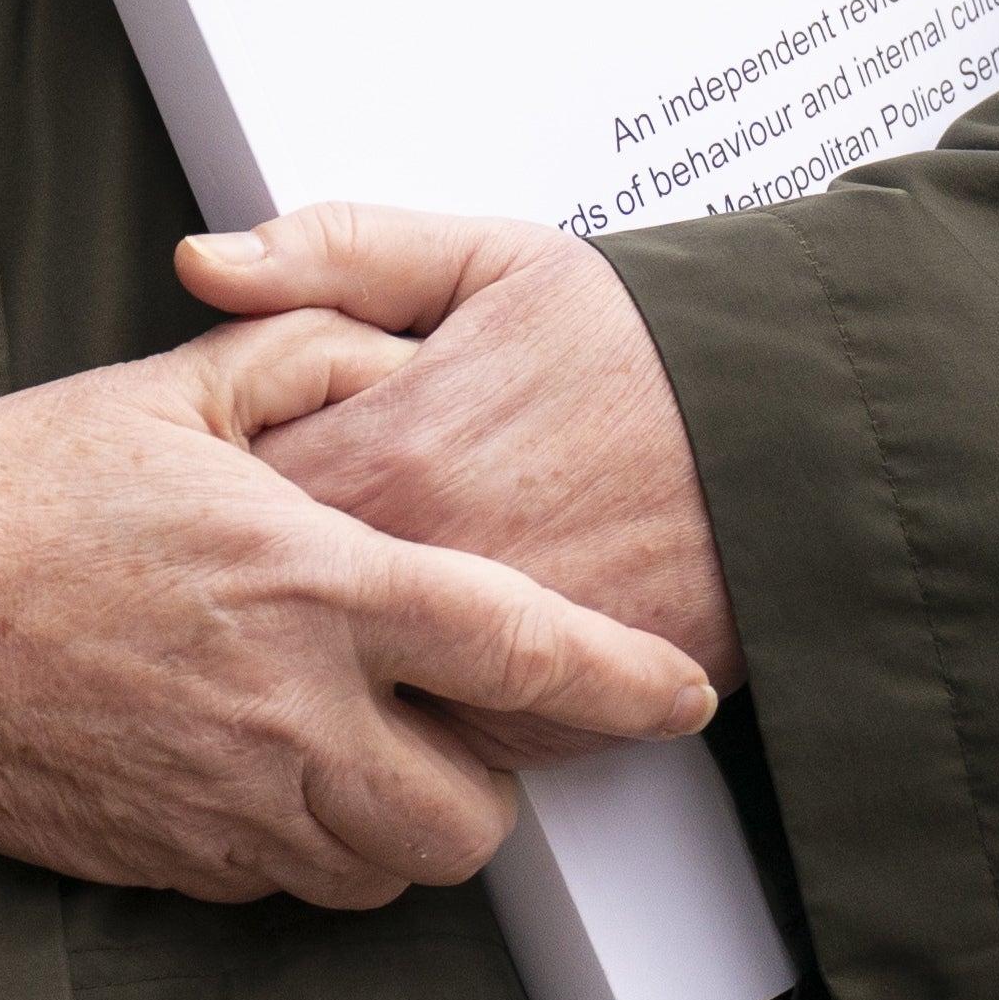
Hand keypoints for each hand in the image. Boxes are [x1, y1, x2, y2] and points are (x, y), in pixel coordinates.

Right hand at [0, 308, 718, 903]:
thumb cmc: (7, 494)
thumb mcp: (166, 388)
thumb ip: (302, 352)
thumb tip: (389, 358)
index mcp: (313, 583)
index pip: (521, 651)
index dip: (624, 684)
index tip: (681, 695)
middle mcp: (293, 714)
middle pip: (475, 816)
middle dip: (489, 778)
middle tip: (448, 711)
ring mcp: (233, 805)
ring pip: (391, 870)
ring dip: (401, 820)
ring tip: (358, 739)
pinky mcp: (177, 861)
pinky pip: (293, 888)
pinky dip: (312, 847)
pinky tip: (266, 769)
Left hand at [183, 206, 741, 770]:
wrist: (796, 438)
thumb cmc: (640, 345)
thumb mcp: (484, 258)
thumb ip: (332, 253)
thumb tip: (202, 261)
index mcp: (388, 453)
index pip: (221, 499)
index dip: (205, 489)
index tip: (206, 479)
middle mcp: (426, 571)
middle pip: (269, 610)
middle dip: (250, 586)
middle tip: (253, 555)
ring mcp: (484, 661)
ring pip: (347, 693)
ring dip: (330, 660)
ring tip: (329, 610)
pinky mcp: (545, 725)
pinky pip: (438, 745)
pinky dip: (420, 711)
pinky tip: (423, 653)